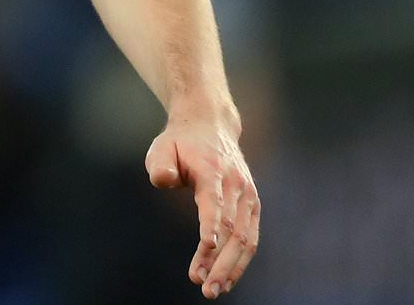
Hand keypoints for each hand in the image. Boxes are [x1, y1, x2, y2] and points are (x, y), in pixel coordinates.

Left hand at [147, 114, 259, 296]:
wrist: (210, 125)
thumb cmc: (180, 142)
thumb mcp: (162, 147)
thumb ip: (160, 164)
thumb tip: (163, 180)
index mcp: (214, 170)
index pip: (214, 202)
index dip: (211, 225)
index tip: (207, 246)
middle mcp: (236, 185)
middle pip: (232, 229)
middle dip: (219, 261)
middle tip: (203, 285)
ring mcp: (248, 196)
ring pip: (245, 239)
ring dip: (231, 267)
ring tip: (212, 289)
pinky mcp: (252, 206)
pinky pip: (250, 238)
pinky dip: (240, 261)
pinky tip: (225, 279)